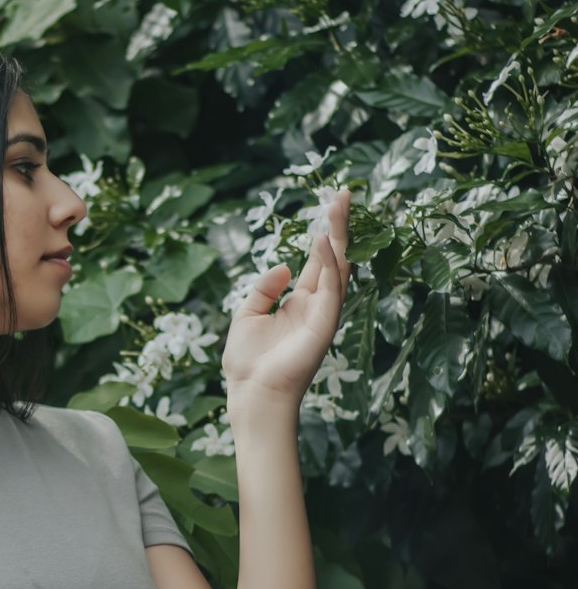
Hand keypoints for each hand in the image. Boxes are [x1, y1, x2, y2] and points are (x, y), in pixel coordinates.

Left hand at [222, 188, 351, 407]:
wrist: (253, 394)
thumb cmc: (248, 363)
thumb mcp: (247, 315)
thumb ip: (264, 289)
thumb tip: (285, 265)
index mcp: (298, 304)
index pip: (315, 262)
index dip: (322, 235)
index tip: (327, 207)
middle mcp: (315, 306)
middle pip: (332, 258)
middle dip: (337, 226)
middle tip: (342, 194)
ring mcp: (323, 314)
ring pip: (338, 268)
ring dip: (338, 236)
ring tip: (337, 205)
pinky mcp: (324, 325)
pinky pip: (331, 288)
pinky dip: (328, 264)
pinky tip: (324, 241)